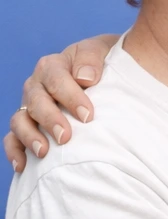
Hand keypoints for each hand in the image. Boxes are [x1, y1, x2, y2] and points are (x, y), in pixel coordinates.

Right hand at [5, 35, 117, 171]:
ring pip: (20, 120)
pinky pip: (13, 138)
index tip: (88, 115)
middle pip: (36, 101)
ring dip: (29, 136)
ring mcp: (29, 107)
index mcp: (53, 66)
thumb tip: (85, 78)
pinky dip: (15, 151)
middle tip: (65, 137)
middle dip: (50, 120)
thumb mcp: (102, 52)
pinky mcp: (27, 126)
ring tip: (43, 152)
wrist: (104, 74)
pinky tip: (23, 166)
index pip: (56, 78)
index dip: (70, 96)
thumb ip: (92, 59)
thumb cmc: (103, 64)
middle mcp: (37, 85)